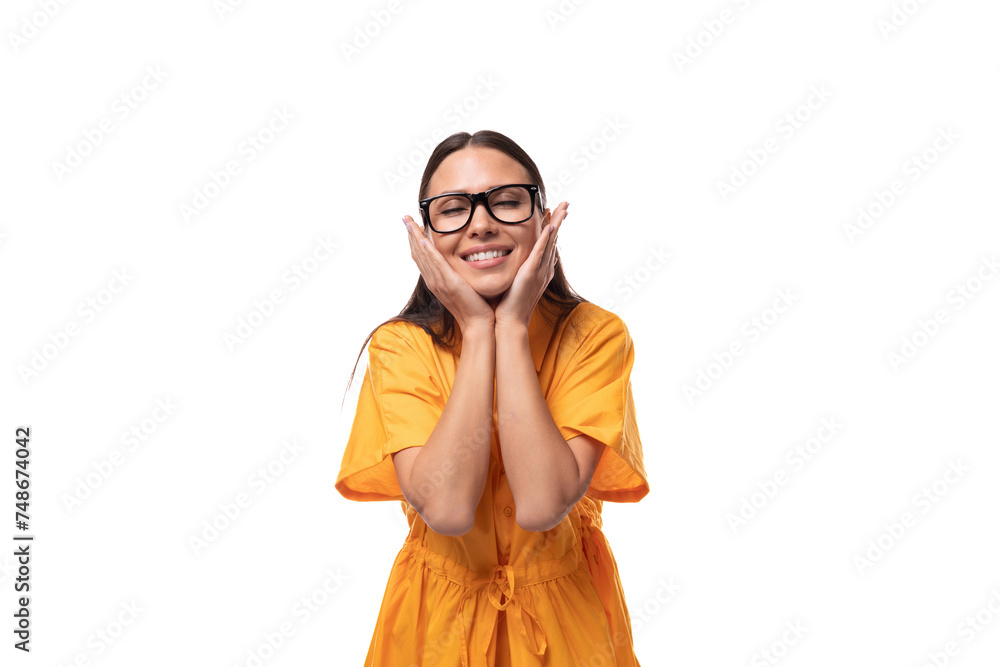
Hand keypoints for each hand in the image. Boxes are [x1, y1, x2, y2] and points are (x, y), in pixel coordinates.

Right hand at [403, 215, 495, 333]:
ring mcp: (439, 282)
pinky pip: (435, 263)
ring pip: (423, 255)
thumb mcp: (463, 286)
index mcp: (436, 281)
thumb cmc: (475, 306)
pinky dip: (428, 250)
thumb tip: (462, 261)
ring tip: (409, 222)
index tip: (412, 225)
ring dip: (415, 237)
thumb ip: (458, 273)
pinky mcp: (449, 283)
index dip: (416, 240)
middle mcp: (433, 281)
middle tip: (405, 218)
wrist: (478, 324)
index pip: (422, 257)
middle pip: (418, 253)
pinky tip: (422, 238)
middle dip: (411, 234)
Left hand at [494, 201, 567, 328]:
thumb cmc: (510, 306)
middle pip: (554, 239)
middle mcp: (544, 268)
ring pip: (550, 241)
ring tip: (564, 207)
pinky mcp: (530, 272)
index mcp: (540, 270)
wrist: (510, 321)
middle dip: (560, 221)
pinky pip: (540, 252)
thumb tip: (531, 264)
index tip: (556, 214)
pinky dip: (546, 238)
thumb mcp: (519, 284)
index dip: (554, 228)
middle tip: (566, 204)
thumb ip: (526, 272)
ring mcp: (539, 270)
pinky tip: (550, 225)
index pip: (549, 244)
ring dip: (557, 223)